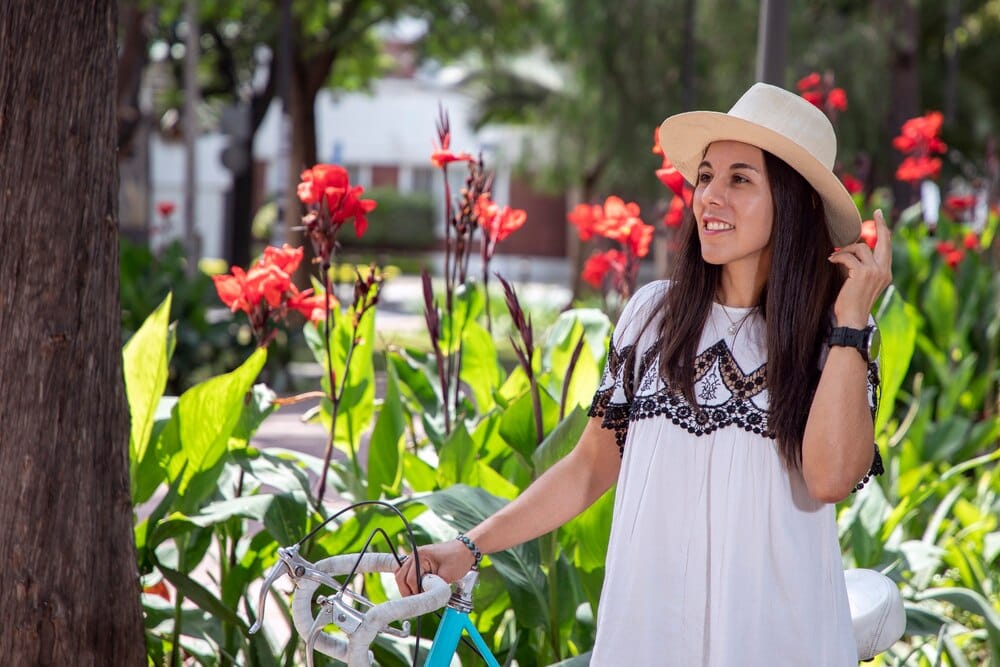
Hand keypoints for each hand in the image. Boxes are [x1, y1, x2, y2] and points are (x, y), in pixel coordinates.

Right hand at [394, 540, 476, 596]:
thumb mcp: (446, 575)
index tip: (422, 600)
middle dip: (406, 591)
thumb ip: (432, 586)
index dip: (415, 592)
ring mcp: (416, 557)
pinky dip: (410, 582)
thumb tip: (422, 597)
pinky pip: (409, 573)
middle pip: (401, 576)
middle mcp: (415, 555)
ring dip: (407, 587)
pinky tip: (416, 589)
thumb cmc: (459, 559)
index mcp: (420, 555)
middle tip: (415, 602)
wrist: (466, 550)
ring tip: (417, 596)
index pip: (410, 579)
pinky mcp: (420, 561)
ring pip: (402, 575)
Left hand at [828, 209, 892, 327]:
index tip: (880, 216)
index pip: (887, 248)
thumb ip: (862, 267)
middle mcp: (884, 271)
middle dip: (881, 224)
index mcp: (885, 273)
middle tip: (876, 212)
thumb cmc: (853, 303)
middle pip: (884, 241)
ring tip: (834, 257)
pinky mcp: (862, 273)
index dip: (884, 231)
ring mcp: (875, 271)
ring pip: (861, 247)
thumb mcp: (862, 283)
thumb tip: (853, 250)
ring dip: (845, 250)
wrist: (852, 319)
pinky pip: (848, 256)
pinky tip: (831, 261)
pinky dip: (838, 257)